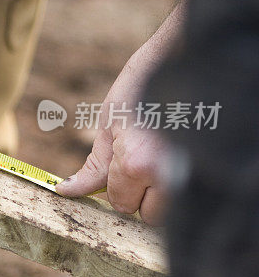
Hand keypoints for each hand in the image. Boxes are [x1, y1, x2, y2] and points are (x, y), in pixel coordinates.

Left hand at [56, 0, 186, 224]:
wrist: (178, 61)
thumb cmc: (139, 91)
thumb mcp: (108, 127)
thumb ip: (93, 167)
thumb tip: (67, 191)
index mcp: (137, 163)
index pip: (122, 204)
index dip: (117, 188)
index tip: (123, 165)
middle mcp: (166, 174)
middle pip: (149, 215)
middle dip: (142, 195)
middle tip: (143, 161)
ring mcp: (191, 171)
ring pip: (172, 210)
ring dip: (163, 193)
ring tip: (162, 157)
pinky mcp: (208, 166)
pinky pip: (189, 196)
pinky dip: (181, 184)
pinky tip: (176, 157)